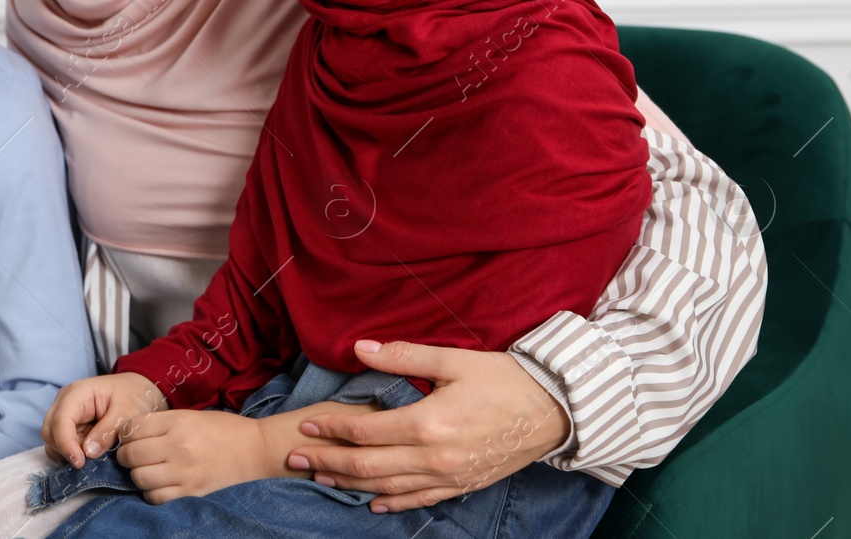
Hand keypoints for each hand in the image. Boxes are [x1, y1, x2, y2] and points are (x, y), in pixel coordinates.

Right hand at [41, 372, 165, 467]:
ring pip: (52, 440)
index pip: (60, 420)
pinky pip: (60, 444)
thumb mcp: (127, 412)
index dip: (66, 444)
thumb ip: (108, 432)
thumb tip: (87, 453)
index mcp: (78, 393)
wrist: (139, 389)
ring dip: (66, 453)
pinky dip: (70, 453)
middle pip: (49, 431)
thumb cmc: (134, 395)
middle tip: (86, 463)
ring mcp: (65, 413)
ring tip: (91, 456)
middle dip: (64, 450)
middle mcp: (65, 402)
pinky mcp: (69, 425)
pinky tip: (88, 454)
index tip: (80, 463)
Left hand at [115, 410, 288, 502]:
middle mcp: (177, 446)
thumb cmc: (223, 427)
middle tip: (131, 455)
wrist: (254, 448)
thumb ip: (163, 423)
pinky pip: (156, 497)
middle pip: (131, 455)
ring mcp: (184, 471)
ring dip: (137, 474)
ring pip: (140, 478)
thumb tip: (134, 433)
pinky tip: (157, 484)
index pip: (133, 429)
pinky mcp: (191, 491)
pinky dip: (150, 492)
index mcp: (177, 422)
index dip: (126, 433)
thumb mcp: (191, 415)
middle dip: (125, 456)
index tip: (130, 437)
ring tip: (144, 470)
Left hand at [287, 341, 568, 511]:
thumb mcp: (452, 360)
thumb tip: (359, 346)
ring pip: (388, 487)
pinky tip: (373, 503)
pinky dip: (393, 503)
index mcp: (428, 423)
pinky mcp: (462, 484)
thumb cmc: (503, 379)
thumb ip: (402, 355)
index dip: (332, 430)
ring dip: (351, 485)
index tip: (307, 426)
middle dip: (328, 462)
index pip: (365, 432)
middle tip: (296, 458)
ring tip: (321, 478)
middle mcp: (434, 457)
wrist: (553, 410)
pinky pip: (420, 500)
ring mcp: (448, 476)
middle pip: (368, 466)